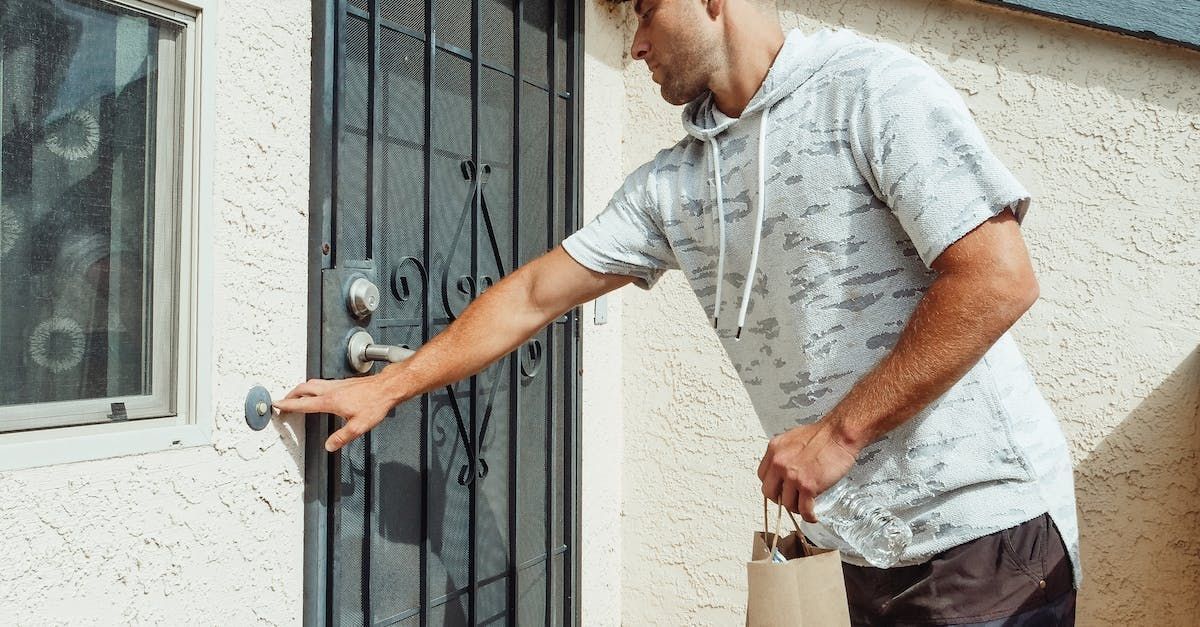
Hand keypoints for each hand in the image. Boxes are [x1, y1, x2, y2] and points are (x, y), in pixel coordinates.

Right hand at [273, 375, 398, 451]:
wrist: (387, 387)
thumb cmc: (375, 404)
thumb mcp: (358, 427)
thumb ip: (341, 437)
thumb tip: (329, 446)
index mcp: (330, 401)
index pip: (303, 403)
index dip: (287, 405)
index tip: (277, 404)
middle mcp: (331, 390)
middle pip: (303, 388)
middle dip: (290, 395)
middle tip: (283, 400)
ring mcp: (337, 384)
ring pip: (312, 383)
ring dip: (301, 389)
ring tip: (297, 396)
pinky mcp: (344, 383)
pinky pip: (322, 383)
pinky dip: (313, 387)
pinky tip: (319, 392)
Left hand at [757, 420, 860, 522]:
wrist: (839, 434)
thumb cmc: (823, 434)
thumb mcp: (793, 439)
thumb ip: (785, 454)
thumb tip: (785, 468)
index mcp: (774, 450)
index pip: (762, 476)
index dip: (772, 485)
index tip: (779, 489)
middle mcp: (779, 463)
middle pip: (769, 492)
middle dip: (779, 499)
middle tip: (790, 501)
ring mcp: (792, 476)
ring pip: (786, 503)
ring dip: (796, 508)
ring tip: (804, 507)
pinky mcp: (808, 486)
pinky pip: (804, 509)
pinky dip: (808, 516)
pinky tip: (812, 516)